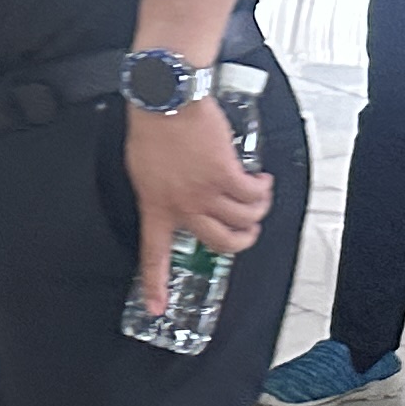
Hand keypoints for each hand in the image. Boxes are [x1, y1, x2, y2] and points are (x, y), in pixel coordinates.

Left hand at [123, 99, 271, 314]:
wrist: (166, 99)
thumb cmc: (152, 129)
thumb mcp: (142, 172)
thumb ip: (160, 195)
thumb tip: (174, 207)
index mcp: (155, 207)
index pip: (153, 255)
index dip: (156, 285)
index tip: (158, 306)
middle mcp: (182, 206)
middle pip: (220, 243)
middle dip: (241, 241)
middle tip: (245, 232)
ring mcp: (205, 192)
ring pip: (244, 220)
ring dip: (256, 211)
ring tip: (255, 196)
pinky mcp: (226, 174)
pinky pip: (254, 196)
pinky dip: (262, 190)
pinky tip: (259, 180)